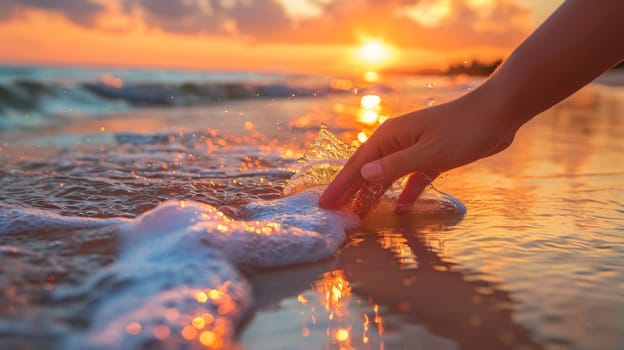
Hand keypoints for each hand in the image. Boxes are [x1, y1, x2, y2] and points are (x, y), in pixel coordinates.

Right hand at [318, 88, 518, 213]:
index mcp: (390, 137)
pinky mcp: (432, 156)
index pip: (358, 166)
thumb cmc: (464, 128)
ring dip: (374, 194)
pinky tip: (400, 208)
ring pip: (387, 175)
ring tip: (359, 214)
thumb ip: (396, 166)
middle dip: (350, 191)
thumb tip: (363, 175)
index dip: (340, 186)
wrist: (499, 112)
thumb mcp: (430, 152)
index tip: (324, 205)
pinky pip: (411, 178)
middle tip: (334, 213)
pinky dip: (405, 192)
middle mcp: (397, 142)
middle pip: (367, 171)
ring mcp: (414, 148)